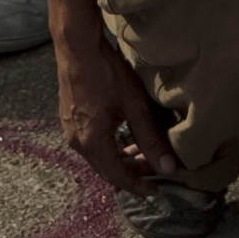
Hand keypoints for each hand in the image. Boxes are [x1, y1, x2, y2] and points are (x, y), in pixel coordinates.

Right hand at [51, 0, 179, 188]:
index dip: (139, 186)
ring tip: (143, 156)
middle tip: (155, 173)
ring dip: (121, 160)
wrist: (76, 46)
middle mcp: (77, 142)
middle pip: (107, 169)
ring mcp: (70, 130)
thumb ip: (151, 139)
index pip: (118, 177)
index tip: (158, 191)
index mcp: (92, 143)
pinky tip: (124, 138)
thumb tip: (169, 168)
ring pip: (99, 157)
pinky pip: (92, 143)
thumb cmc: (106, 73)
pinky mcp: (69, 118)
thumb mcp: (134, 107)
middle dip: (131, 174)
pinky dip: (110, 147)